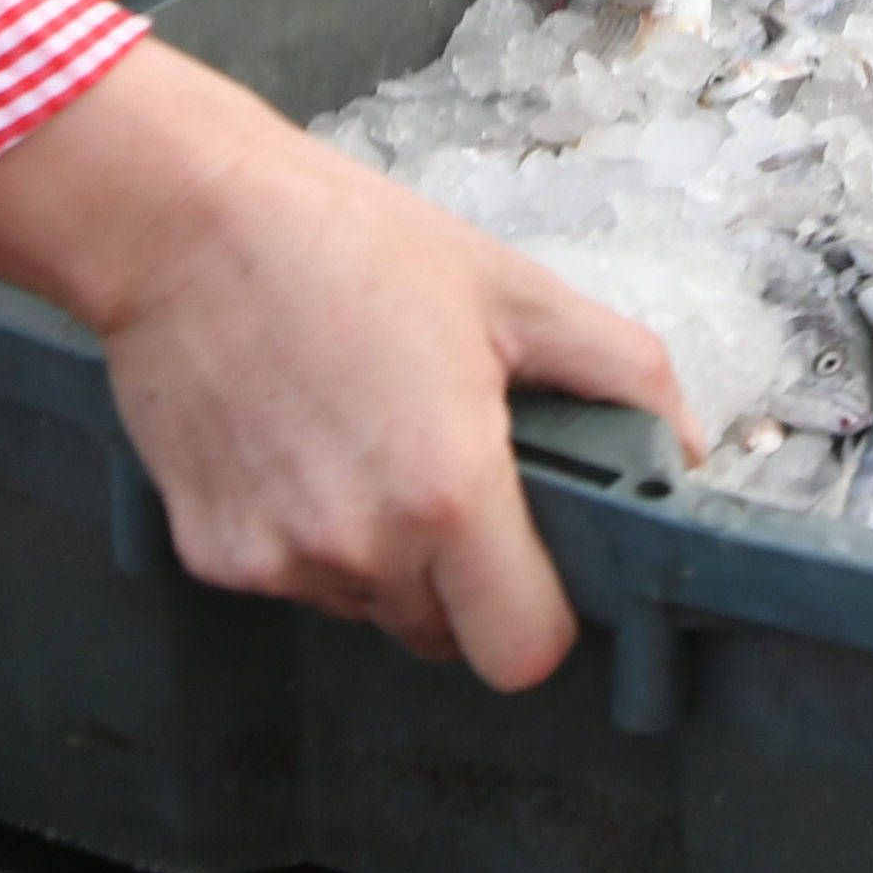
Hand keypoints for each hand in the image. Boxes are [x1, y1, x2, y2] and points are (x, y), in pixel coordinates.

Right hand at [0, 41, 692, 684]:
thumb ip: (623, 378)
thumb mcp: (516, 291)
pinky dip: (312, 535)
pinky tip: (306, 442)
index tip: (544, 564)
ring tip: (371, 436)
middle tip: (454, 470)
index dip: (548, 614)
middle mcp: (358, 549)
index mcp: (447, 493)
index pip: (526, 653)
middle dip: (468, 577)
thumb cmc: (349, 244)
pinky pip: (296, 580)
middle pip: (447, 636)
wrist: (185, 220)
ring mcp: (276, 561)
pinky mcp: (211, 557)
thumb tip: (687, 451)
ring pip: (370, 609)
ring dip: (388, 555)